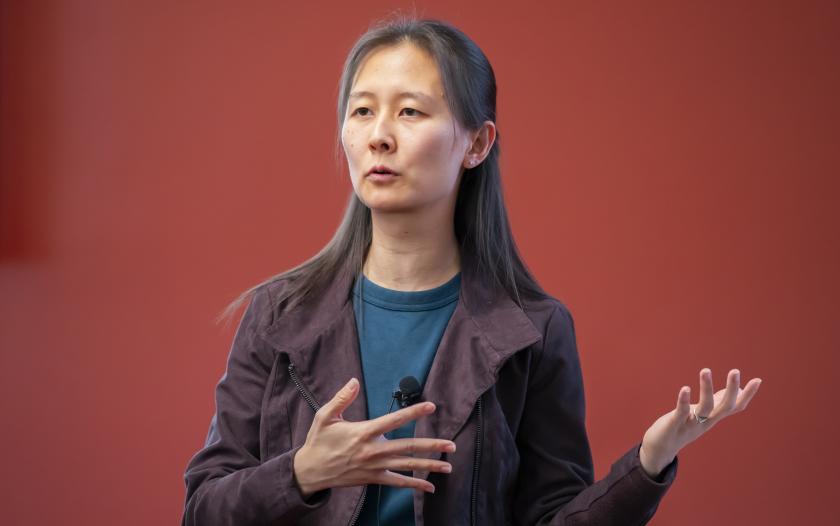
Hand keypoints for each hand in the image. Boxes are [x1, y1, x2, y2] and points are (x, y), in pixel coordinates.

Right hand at [292, 377, 455, 497]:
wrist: (310, 471)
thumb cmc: (318, 441)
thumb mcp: (325, 416)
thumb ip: (341, 398)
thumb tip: (354, 381)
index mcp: (363, 432)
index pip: (394, 420)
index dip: (413, 413)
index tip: (430, 406)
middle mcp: (372, 450)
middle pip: (408, 446)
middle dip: (431, 445)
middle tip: (451, 444)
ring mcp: (375, 466)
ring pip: (407, 466)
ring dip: (429, 466)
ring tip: (448, 465)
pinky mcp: (374, 478)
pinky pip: (398, 482)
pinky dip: (414, 485)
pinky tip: (430, 487)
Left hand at [639, 368, 762, 477]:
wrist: (662, 448)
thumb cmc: (683, 425)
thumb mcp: (703, 413)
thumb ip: (718, 402)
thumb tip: (737, 389)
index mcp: (713, 417)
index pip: (735, 407)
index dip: (747, 395)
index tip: (758, 380)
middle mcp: (706, 421)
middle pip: (724, 407)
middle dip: (731, 390)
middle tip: (735, 371)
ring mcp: (691, 424)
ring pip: (704, 407)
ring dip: (706, 389)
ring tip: (706, 370)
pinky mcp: (674, 424)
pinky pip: (681, 412)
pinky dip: (684, 401)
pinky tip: (685, 388)